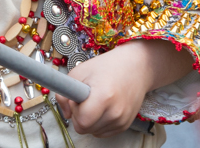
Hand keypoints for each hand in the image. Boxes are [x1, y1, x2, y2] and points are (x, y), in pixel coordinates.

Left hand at [55, 39, 193, 137]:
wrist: (135, 67)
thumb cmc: (106, 67)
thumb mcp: (79, 73)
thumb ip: (63, 94)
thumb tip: (66, 114)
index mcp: (104, 97)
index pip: (81, 122)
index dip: (75, 110)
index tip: (78, 99)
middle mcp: (115, 112)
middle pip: (85, 129)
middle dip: (80, 116)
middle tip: (86, 99)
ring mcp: (122, 120)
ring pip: (93, 132)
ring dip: (90, 120)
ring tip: (96, 101)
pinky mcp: (125, 125)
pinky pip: (103, 132)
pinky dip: (99, 123)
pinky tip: (103, 108)